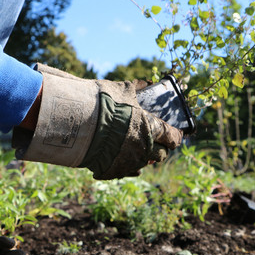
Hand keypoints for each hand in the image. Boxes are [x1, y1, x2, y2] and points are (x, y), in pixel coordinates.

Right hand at [14, 64, 182, 179]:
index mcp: (150, 128)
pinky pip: (128, 172)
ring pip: (145, 163)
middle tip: (159, 142)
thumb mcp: (121, 90)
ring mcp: (129, 161)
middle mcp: (144, 148)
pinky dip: (129, 166)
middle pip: (162, 154)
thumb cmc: (102, 104)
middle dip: (162, 148)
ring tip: (139, 149)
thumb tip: (147, 82)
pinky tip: (127, 161)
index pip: (172, 136)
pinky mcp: (114, 170)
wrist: (77, 123)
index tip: (177, 135)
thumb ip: (137, 88)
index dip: (176, 136)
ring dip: (145, 157)